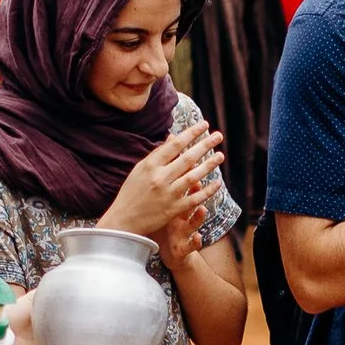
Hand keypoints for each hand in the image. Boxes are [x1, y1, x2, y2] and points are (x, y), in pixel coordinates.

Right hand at [102, 118, 224, 250]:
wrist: (124, 219)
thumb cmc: (132, 191)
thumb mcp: (141, 168)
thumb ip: (158, 154)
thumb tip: (173, 137)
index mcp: (151, 165)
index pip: (175, 144)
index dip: (191, 133)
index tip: (204, 124)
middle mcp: (160, 177)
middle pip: (187, 158)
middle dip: (205, 145)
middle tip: (218, 136)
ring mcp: (168, 194)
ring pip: (193, 176)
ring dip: (209, 165)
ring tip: (221, 156)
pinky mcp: (173, 209)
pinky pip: (194, 198)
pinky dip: (207, 191)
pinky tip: (218, 183)